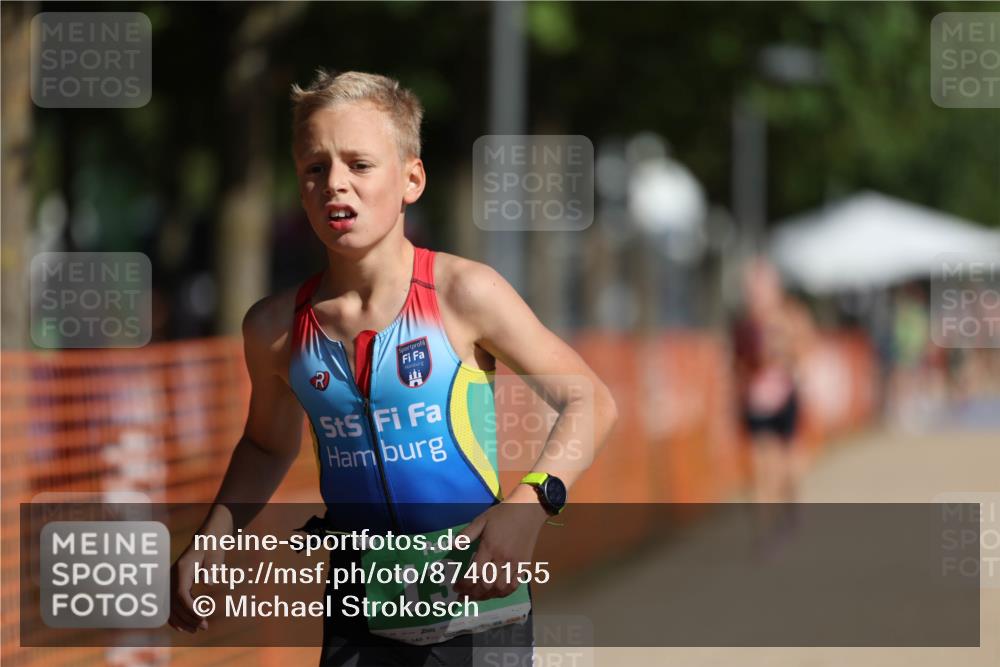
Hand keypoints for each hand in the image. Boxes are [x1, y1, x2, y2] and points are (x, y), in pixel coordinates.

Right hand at [168, 509, 231, 632]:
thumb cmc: (214, 544)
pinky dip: (176, 617)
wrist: (209, 536)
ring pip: (171, 606)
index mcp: (181, 569)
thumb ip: (212, 567)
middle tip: (204, 627)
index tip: (202, 618)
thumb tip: (209, 583)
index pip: (181, 594)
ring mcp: (172, 580)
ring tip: (198, 630)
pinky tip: (184, 627)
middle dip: (188, 618)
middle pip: (174, 603)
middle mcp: (173, 576)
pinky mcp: (176, 584)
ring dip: (182, 620)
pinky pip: (171, 604)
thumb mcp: (216, 553)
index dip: (190, 608)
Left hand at [453, 485, 548, 601]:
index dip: (464, 584)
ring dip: (487, 596)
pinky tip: (495, 593)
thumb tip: (452, 545)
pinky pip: (515, 585)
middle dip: (473, 593)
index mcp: (490, 547)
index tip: (456, 587)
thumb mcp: (482, 520)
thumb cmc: (503, 514)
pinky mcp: (524, 565)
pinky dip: (504, 593)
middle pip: (486, 585)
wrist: (528, 510)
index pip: (475, 573)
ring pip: (500, 588)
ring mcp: (515, 564)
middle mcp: (503, 559)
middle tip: (463, 595)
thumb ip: (467, 534)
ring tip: (477, 596)